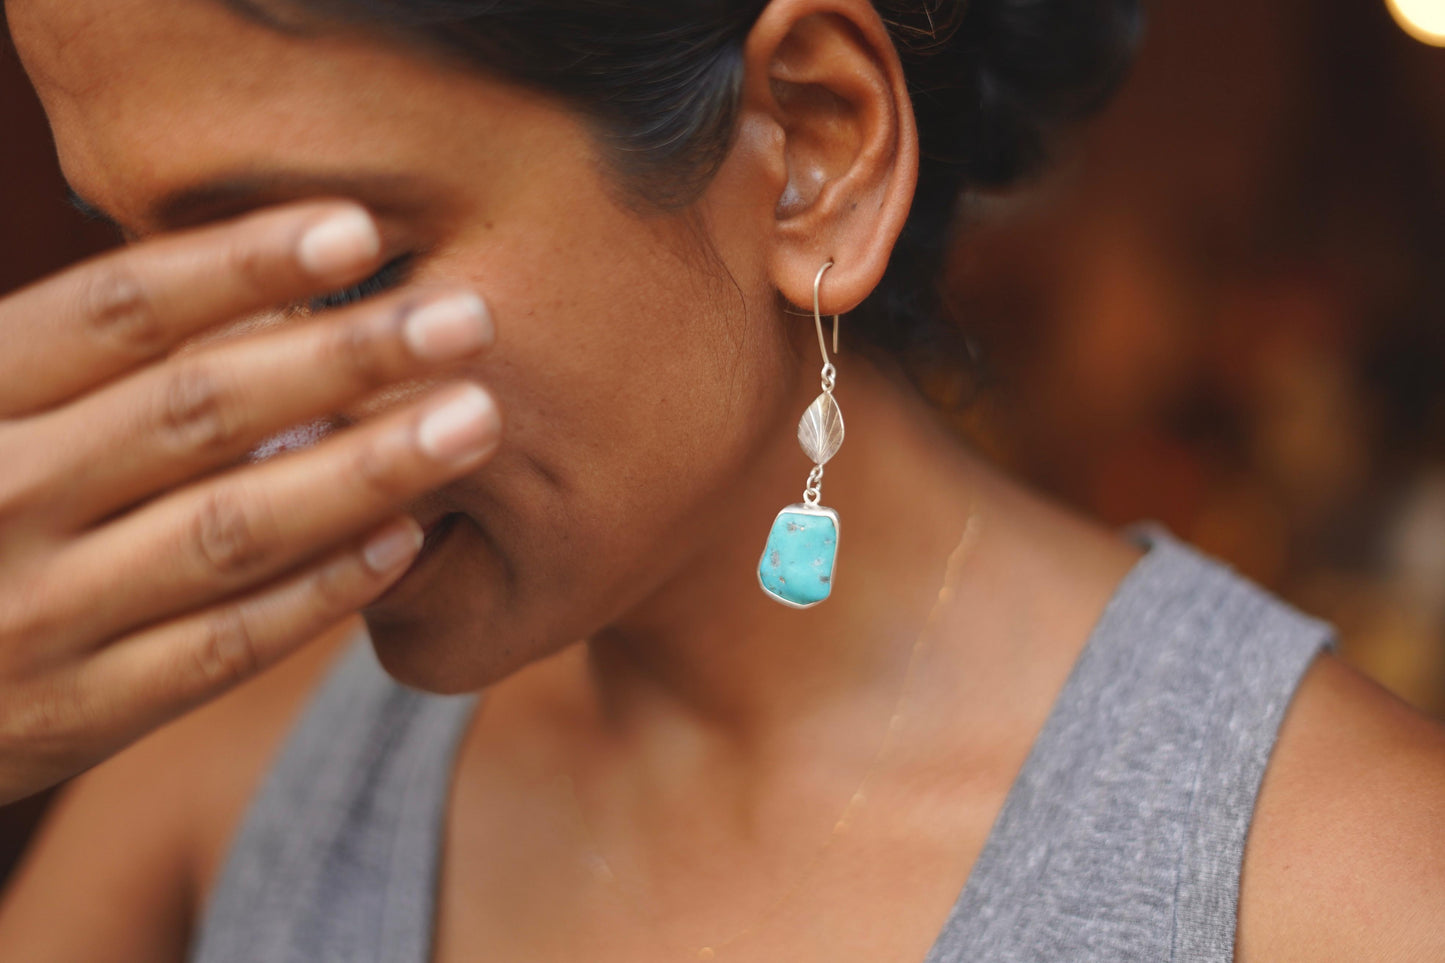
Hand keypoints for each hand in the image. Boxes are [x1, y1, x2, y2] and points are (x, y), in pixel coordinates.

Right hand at [0, 201, 500, 803]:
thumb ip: (82, 365)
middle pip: (196, 409)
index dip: (239, 263)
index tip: (358, 229)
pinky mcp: (78, 713)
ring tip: (474, 422)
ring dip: (365, 470)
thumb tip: (270, 290)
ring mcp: (36, 614)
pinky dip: (321, 591)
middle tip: (468, 318)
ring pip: (230, 528)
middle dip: (344, 358)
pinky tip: (408, 540)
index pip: (116, 311)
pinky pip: (224, 645)